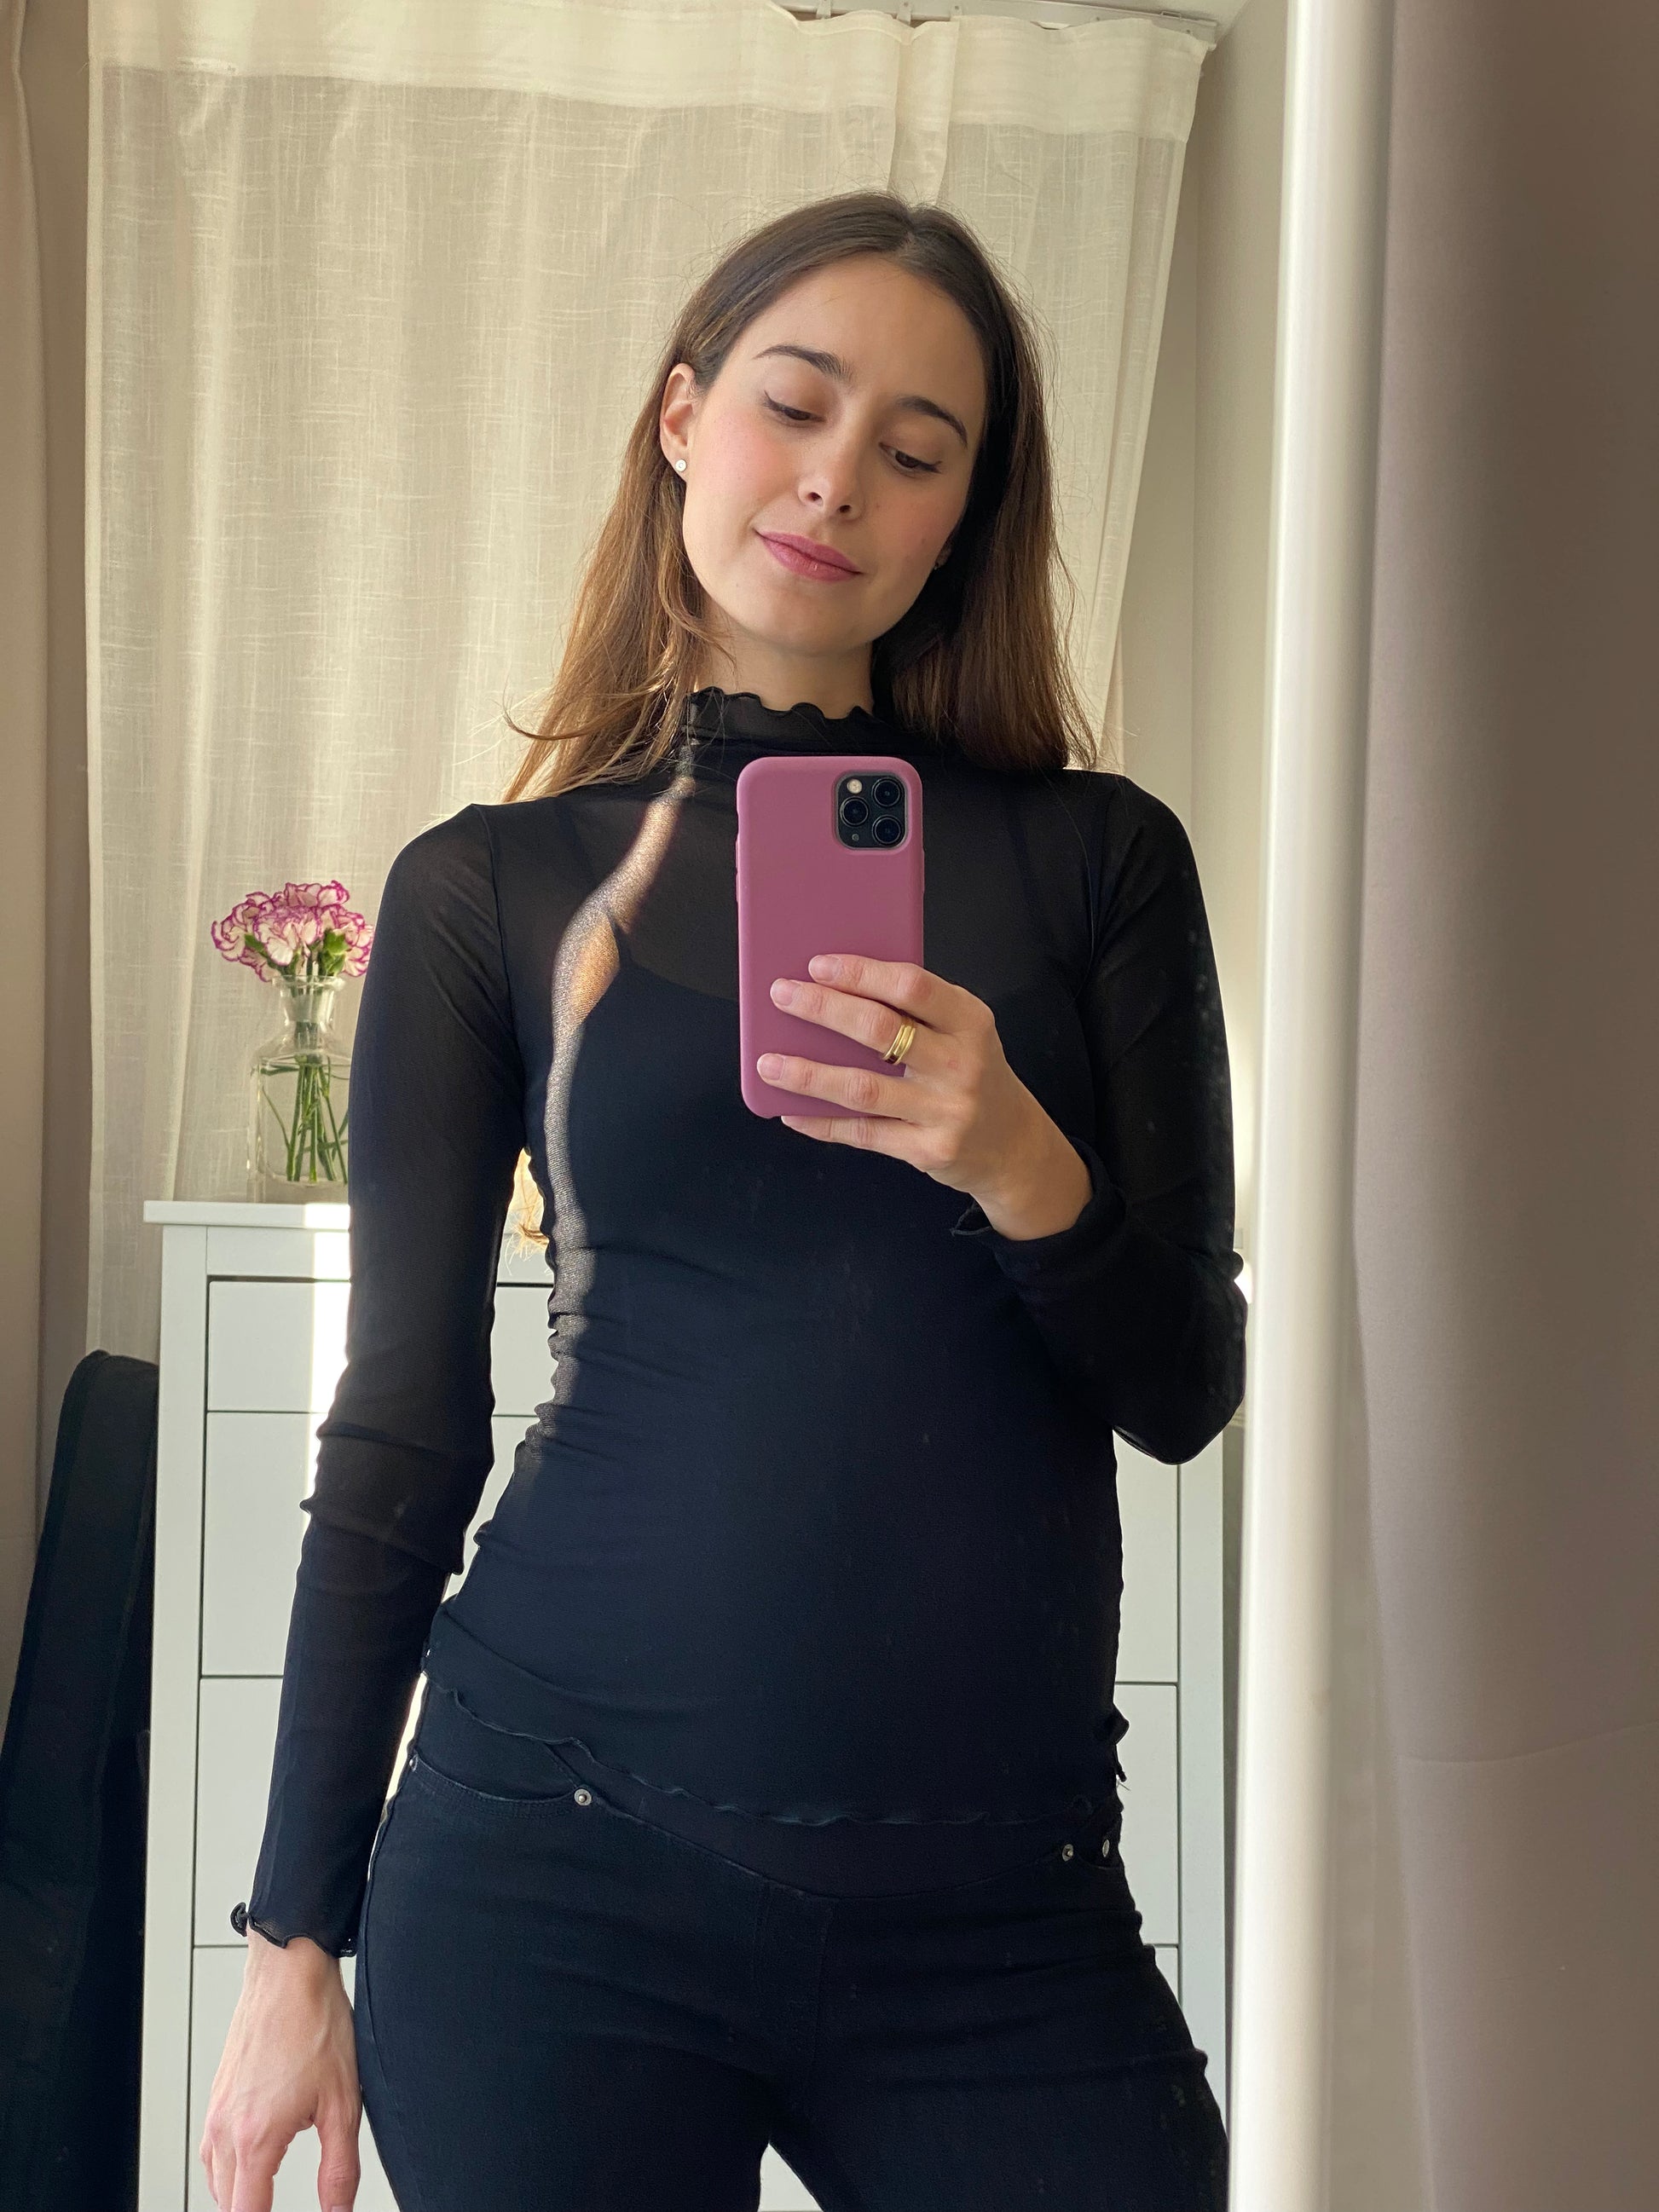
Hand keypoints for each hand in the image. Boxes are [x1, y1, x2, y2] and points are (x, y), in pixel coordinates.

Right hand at [199, 1930, 361, 2210]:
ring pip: (215, 2180)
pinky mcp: (218, 2095)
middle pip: (227, 2203)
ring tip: (265, 2199)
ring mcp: (217, 2111)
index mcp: (255, 2139)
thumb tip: (338, 2211)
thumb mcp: (343, 2102)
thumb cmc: (314, 2022)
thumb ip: (339, 2169)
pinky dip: (228, 2169)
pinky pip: (211, 2151)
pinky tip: (251, 2163)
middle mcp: (226, 2129)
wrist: (288, 1971)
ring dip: (237, 2196)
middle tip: (275, 2206)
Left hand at [759, 952, 1091, 1236]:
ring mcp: (945, 1112)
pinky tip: (790, 1111)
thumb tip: (834, 989)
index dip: (860, 974)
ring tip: (768, 1063)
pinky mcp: (928, 1150)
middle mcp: (961, 1065)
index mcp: (970, 1021)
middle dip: (823, 1010)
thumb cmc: (973, 1074)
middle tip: (782, 996)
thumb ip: (917, 1011)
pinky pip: (863, 1134)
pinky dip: (821, 1122)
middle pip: (880, 1031)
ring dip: (808, 1074)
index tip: (817, 965)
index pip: (911, 986)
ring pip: (862, 1088)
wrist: (1014, 1146)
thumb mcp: (964, 1032)